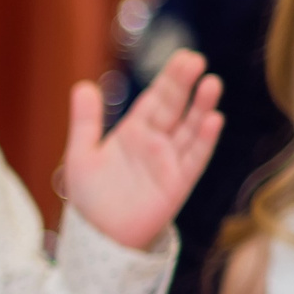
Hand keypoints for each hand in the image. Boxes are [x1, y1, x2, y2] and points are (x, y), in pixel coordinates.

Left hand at [62, 48, 223, 250]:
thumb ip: (85, 121)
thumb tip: (82, 84)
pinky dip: (204, 140)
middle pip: (174, 107)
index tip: (184, 57)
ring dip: (201, 107)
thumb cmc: (90, 197)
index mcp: (134, 131)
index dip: (169, 79)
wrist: (100, 236)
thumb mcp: (81, 154)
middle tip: (195, 60)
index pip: (155, 99)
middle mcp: (156, 142)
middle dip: (184, 85)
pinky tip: (212, 119)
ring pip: (190, 129)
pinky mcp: (178, 183)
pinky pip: (194, 158)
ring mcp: (169, 161)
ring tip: (211, 83)